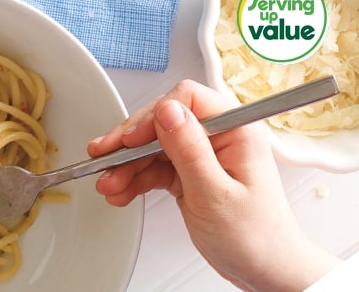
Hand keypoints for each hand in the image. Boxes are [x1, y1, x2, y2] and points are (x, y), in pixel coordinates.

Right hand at [88, 80, 337, 290]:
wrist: (263, 268)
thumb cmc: (254, 236)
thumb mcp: (216, 193)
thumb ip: (190, 150)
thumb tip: (167, 110)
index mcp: (237, 131)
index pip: (186, 101)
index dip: (153, 116)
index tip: (129, 140)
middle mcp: (219, 137)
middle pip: (163, 122)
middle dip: (130, 144)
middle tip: (105, 159)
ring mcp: (203, 155)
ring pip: (153, 146)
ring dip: (127, 165)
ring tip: (109, 184)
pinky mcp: (190, 172)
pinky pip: (154, 166)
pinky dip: (135, 178)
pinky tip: (120, 191)